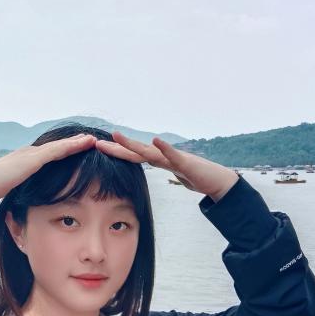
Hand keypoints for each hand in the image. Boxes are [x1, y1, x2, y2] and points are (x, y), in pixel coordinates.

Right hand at [0, 134, 96, 199]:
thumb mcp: (12, 187)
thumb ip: (22, 188)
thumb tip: (28, 197)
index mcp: (26, 159)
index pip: (50, 154)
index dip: (64, 151)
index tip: (76, 149)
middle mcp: (30, 152)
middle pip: (57, 146)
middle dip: (73, 143)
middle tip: (89, 140)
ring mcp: (32, 153)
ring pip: (61, 146)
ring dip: (77, 142)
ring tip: (92, 139)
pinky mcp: (34, 158)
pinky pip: (58, 150)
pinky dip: (73, 146)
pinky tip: (85, 143)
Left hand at [95, 131, 238, 201]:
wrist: (218, 180)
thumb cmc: (197, 177)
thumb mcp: (174, 175)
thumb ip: (164, 169)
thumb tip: (154, 171)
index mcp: (159, 160)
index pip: (133, 156)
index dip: (116, 152)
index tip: (98, 148)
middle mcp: (163, 156)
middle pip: (135, 151)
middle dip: (116, 147)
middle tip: (96, 142)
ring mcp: (173, 158)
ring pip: (149, 150)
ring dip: (132, 144)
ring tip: (116, 135)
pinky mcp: (186, 163)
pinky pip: (173, 155)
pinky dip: (165, 147)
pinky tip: (156, 140)